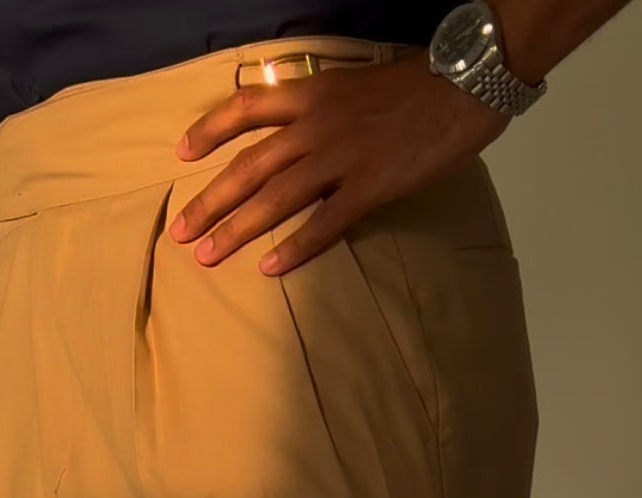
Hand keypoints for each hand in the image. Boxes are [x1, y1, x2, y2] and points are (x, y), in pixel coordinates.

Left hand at [170, 56, 504, 274]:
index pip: (247, 107)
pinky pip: (324, 223)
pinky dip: (295, 248)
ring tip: (207, 256)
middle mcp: (316, 125)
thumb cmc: (414, 85)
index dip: (210, 129)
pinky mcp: (369, 186)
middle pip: (249, 165)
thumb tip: (298, 131)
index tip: (182, 153)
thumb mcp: (354, 84)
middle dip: (210, 200)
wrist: (462, 84)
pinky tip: (270, 270)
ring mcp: (341, 157)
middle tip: (180, 232)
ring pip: (275, 197)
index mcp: (312, 94)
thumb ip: (322, 107)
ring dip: (237, 229)